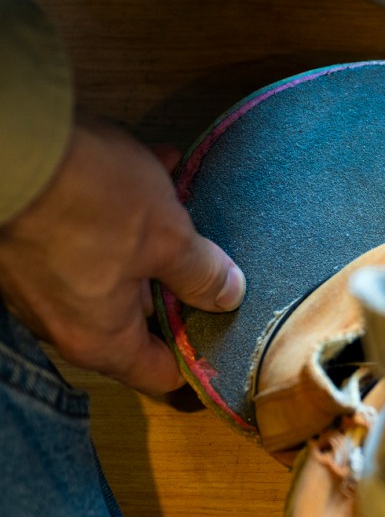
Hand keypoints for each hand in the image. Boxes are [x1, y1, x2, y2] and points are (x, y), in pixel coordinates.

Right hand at [0, 116, 244, 394]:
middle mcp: (62, 321)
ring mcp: (39, 281)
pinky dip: (121, 210)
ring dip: (154, 239)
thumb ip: (202, 274)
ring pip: (115, 268)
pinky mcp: (27, 241)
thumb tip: (229, 296)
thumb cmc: (87, 201)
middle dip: (181, 287)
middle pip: (139, 320)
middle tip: (221, 263)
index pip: (158, 374)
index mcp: (100, 339)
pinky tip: (156, 164)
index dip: (198, 360)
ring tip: (190, 202)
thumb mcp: (167, 236)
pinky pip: (87, 235)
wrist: (5, 142)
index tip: (230, 339)